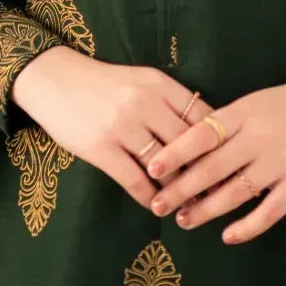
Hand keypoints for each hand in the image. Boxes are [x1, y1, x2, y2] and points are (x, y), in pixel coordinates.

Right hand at [11, 45, 213, 210]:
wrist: (55, 80)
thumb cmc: (104, 84)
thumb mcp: (142, 81)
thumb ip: (170, 102)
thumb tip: (207, 131)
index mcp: (159, 84)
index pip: (202, 117)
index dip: (218, 144)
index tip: (230, 164)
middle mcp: (145, 103)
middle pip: (187, 145)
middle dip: (205, 172)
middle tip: (219, 194)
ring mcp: (122, 126)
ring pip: (164, 167)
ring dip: (178, 190)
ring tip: (190, 205)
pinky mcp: (101, 148)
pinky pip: (134, 180)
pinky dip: (148, 197)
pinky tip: (154, 205)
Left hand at [145, 70, 285, 243]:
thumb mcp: (252, 103)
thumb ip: (224, 125)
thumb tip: (185, 151)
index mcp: (244, 113)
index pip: (202, 134)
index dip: (176, 153)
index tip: (151, 169)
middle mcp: (260, 138)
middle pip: (213, 168)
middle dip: (181, 189)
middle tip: (156, 206)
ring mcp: (281, 163)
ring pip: (236, 193)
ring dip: (207, 210)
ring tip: (183, 220)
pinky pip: (269, 211)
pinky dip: (247, 227)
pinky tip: (227, 236)